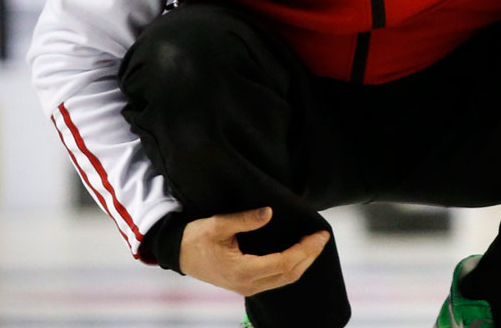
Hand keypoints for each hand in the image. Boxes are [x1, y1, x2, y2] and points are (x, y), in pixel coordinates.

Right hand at [178, 206, 329, 296]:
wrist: (177, 254)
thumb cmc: (195, 238)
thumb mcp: (217, 224)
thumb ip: (244, 219)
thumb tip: (269, 212)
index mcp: (242, 271)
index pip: (284, 263)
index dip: (305, 250)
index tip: (320, 235)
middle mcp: (248, 284)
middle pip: (289, 274)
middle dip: (309, 256)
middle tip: (323, 237)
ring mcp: (247, 287)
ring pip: (284, 280)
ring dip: (303, 263)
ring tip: (315, 244)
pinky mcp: (246, 285)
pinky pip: (277, 280)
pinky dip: (292, 267)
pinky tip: (298, 254)